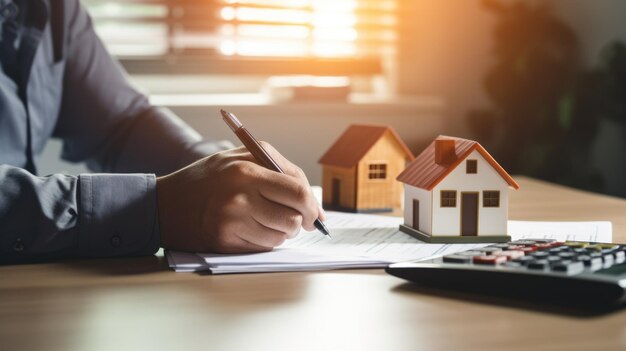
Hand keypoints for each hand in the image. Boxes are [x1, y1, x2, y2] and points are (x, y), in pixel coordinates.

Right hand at [156, 143, 324, 252]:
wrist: (164, 204)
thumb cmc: (206, 178)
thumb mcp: (237, 158)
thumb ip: (276, 168)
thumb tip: (311, 199)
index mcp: (247, 171)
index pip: (297, 191)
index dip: (313, 205)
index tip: (315, 213)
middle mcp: (241, 197)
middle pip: (293, 218)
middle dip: (302, 221)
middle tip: (299, 220)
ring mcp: (232, 222)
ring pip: (280, 236)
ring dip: (281, 232)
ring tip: (266, 220)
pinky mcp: (225, 241)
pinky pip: (263, 247)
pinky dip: (264, 241)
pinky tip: (250, 229)